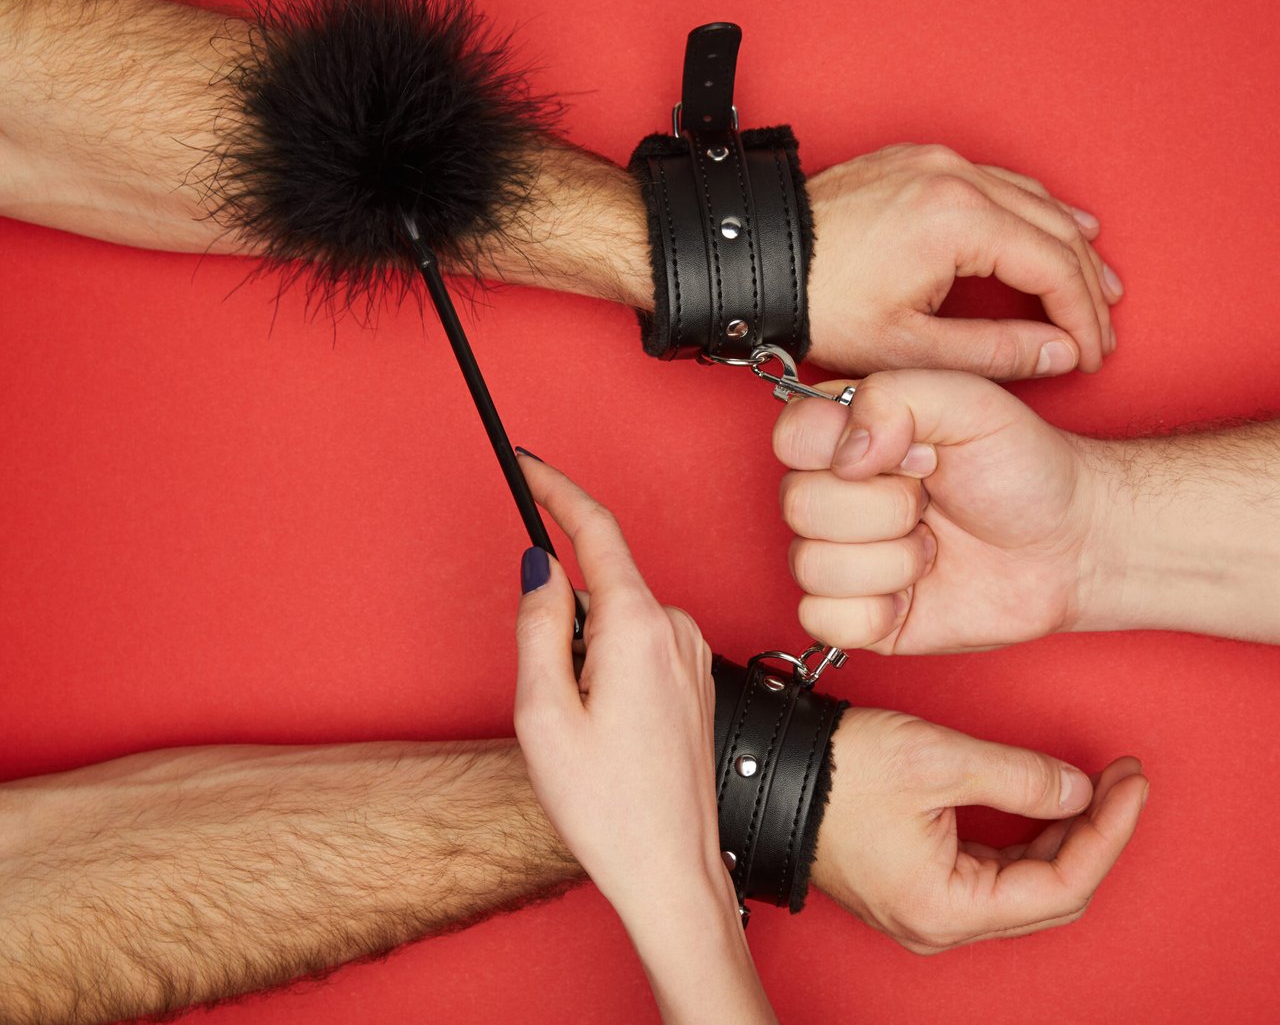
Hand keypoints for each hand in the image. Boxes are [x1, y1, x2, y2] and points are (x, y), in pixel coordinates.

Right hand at [511, 457, 771, 1022]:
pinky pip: (639, 650)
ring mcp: (693, 654)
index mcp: (638, 626)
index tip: (527, 464)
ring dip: (584, 660)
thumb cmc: (610, 806)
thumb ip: (538, 624)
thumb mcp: (543, 713)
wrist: (673, 870)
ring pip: (617, 624)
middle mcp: (677, 628)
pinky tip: (608, 735)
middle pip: (600, 587)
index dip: (555, 488)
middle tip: (551, 706)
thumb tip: (540, 566)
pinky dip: (608, 673)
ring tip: (583, 737)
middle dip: (560, 627)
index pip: (595, 528)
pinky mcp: (698, 678)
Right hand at [774, 369, 1112, 652]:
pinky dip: (876, 611)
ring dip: (890, 561)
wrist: (1070, 543)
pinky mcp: (860, 615)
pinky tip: (916, 593)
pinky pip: (822, 620)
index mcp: (850, 435)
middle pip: (798, 506)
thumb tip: (846, 456)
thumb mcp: (972, 401)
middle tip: (933, 501)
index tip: (917, 452)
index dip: (846, 449)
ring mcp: (844, 557)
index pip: (791, 437)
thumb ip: (897, 397)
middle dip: (883, 509)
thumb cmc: (1024, 468)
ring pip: (809, 567)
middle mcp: (837, 494)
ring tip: (933, 547)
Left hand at [805, 144, 1121, 379]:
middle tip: (1104, 328)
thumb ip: (995, 354)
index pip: (1053, 265)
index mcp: (958, 219)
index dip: (1082, 314)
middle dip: (1086, 282)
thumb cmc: (819, 304)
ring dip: (1067, 242)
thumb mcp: (909, 349)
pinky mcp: (917, 161)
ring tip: (1096, 285)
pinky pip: (996, 181)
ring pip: (1030, 198)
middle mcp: (955, 176)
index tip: (1093, 352)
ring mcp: (935, 161)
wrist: (755, 257)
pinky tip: (1050, 230)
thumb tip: (1061, 353)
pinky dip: (1030, 212)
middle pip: (1053, 227)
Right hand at [812, 709, 1146, 952]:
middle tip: (1124, 778)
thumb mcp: (939, 758)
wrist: (768, 771)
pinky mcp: (920, 885)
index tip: (1133, 783)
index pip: (1061, 886)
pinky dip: (1029, 837)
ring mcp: (929, 908)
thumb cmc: (838, 771)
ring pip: (1025, 885)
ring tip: (1097, 782)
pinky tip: (1049, 799)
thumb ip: (1021, 777)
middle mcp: (940, 923)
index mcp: (946, 908)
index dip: (1109, 832)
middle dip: (1096, 834)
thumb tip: (1080, 790)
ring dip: (1066, 835)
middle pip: (1050, 894)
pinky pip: (995, 874)